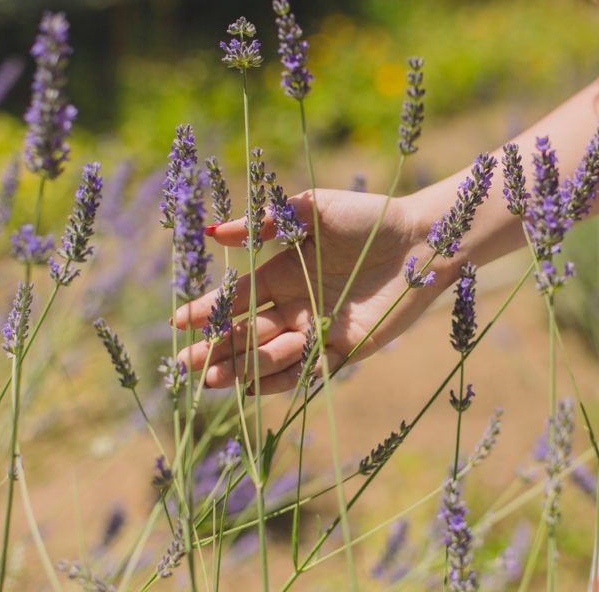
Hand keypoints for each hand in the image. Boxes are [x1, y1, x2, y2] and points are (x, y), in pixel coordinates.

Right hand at [173, 188, 451, 393]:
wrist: (421, 239)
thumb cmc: (367, 217)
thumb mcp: (311, 210)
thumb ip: (265, 223)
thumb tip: (212, 233)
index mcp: (284, 272)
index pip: (237, 298)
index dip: (207, 311)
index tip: (177, 323)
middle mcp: (297, 304)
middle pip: (247, 333)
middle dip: (215, 349)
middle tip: (183, 365)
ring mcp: (320, 328)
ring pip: (272, 355)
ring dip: (243, 367)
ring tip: (213, 378)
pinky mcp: (347, 349)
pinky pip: (309, 371)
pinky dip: (282, 379)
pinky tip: (254, 387)